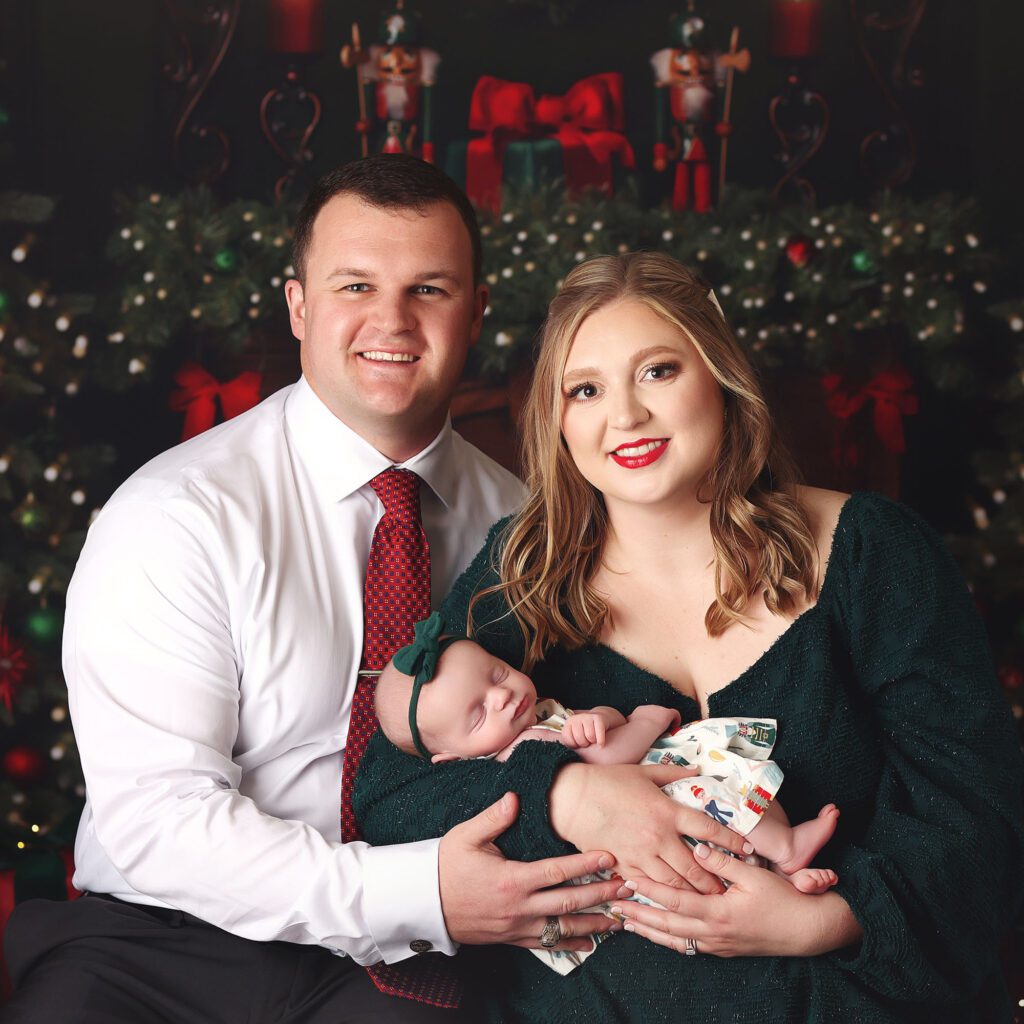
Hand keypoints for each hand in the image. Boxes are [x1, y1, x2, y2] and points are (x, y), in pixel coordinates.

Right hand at [438, 793, 626, 951]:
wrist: (424, 903)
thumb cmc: (445, 865)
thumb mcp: (466, 836)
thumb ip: (494, 817)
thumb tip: (515, 797)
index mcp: (511, 879)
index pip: (556, 871)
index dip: (585, 864)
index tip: (609, 857)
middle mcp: (519, 906)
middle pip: (569, 901)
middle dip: (602, 895)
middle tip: (628, 887)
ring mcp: (517, 926)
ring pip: (563, 927)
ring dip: (594, 923)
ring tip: (620, 918)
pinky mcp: (513, 938)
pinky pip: (547, 944)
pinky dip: (570, 943)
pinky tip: (590, 943)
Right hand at [549, 763, 750, 894]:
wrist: (572, 797)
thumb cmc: (609, 780)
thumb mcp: (644, 771)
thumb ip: (673, 773)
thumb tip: (697, 770)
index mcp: (666, 810)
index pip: (708, 828)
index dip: (731, 840)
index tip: (749, 849)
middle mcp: (658, 836)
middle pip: (696, 866)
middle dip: (715, 881)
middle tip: (730, 890)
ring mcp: (641, 854)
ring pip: (675, 883)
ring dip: (693, 893)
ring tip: (708, 901)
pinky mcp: (624, 865)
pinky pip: (648, 886)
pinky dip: (662, 895)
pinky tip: (673, 902)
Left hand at [561, 712, 607, 748]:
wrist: (599, 719)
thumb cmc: (585, 732)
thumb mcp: (574, 735)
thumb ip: (569, 741)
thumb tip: (564, 751)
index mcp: (569, 723)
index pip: (567, 738)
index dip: (573, 745)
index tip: (577, 744)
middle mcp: (577, 718)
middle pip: (579, 738)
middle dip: (584, 743)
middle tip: (586, 741)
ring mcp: (587, 717)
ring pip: (590, 736)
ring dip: (593, 741)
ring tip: (593, 739)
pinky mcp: (598, 718)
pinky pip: (599, 735)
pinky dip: (601, 741)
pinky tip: (600, 743)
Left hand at [612, 842, 862, 957]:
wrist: (808, 931)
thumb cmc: (784, 899)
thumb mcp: (754, 875)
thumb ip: (722, 860)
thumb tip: (696, 847)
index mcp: (718, 912)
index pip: (674, 901)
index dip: (649, 891)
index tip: (627, 881)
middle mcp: (713, 933)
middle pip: (666, 926)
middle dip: (639, 917)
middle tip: (613, 907)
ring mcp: (717, 944)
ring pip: (674, 939)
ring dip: (649, 931)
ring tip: (626, 923)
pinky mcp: (723, 948)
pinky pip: (688, 945)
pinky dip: (669, 939)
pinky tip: (657, 934)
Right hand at [629, 705, 681, 732]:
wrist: (643, 728)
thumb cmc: (635, 732)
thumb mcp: (628, 729)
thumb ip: (629, 728)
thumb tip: (628, 734)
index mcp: (639, 711)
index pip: (645, 714)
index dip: (649, 720)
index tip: (650, 728)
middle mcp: (649, 708)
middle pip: (655, 712)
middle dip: (657, 719)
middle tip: (659, 729)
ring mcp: (658, 709)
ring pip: (664, 713)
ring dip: (665, 720)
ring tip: (667, 729)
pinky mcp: (667, 713)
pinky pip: (675, 714)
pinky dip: (676, 720)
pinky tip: (676, 726)